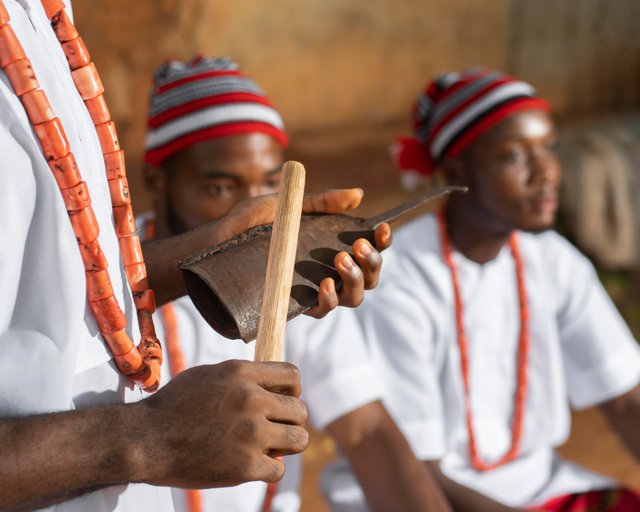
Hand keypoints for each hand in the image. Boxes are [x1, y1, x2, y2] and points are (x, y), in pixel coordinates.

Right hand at [134, 360, 307, 488]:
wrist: (145, 439)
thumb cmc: (173, 406)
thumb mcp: (209, 375)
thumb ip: (243, 377)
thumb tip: (273, 382)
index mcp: (242, 373)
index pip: (292, 376)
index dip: (293, 389)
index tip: (285, 399)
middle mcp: (251, 399)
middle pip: (300, 410)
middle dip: (289, 420)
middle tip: (273, 429)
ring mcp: (251, 433)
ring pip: (299, 439)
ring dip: (287, 445)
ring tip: (270, 447)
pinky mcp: (246, 465)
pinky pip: (279, 469)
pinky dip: (268, 469)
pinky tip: (252, 464)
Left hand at [216, 188, 391, 317]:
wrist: (212, 245)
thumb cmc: (246, 225)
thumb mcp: (286, 206)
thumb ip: (321, 203)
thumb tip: (358, 194)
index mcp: (328, 245)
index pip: (367, 248)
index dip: (381, 241)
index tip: (381, 228)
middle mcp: (326, 270)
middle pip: (369, 276)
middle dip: (372, 262)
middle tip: (356, 247)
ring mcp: (312, 290)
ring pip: (354, 297)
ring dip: (355, 280)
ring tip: (340, 261)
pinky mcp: (295, 306)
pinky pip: (323, 310)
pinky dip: (329, 299)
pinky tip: (323, 284)